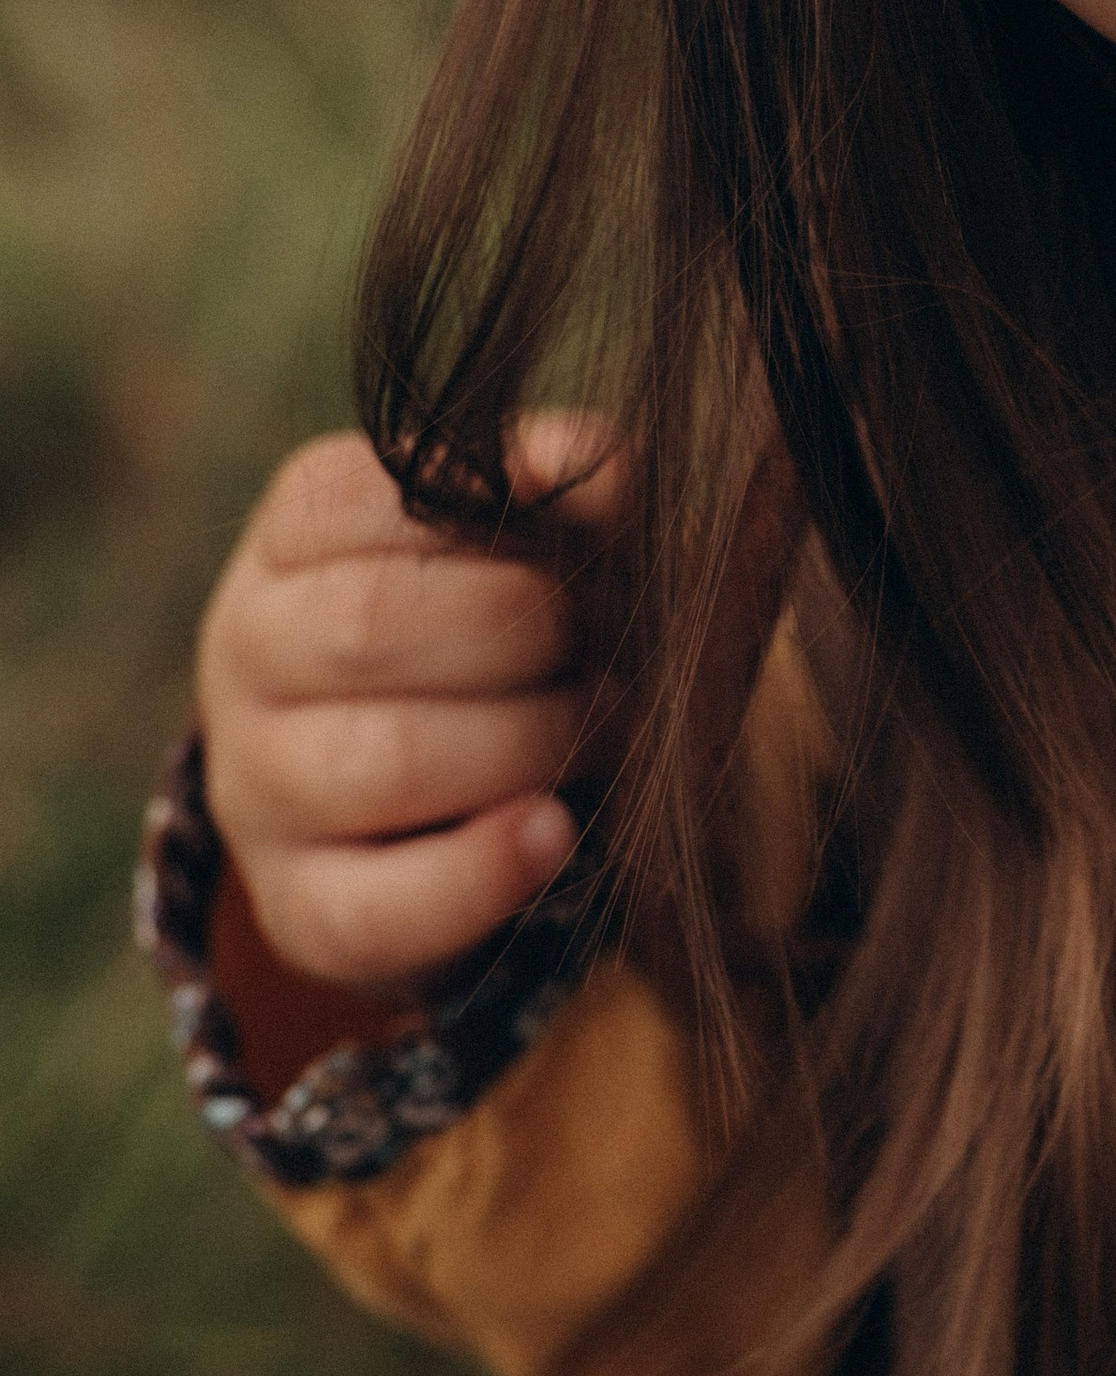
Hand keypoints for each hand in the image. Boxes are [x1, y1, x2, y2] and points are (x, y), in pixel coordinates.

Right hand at [196, 415, 623, 995]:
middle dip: (525, 629)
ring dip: (526, 740)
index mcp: (290, 536)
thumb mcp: (520, 534)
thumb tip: (604, 466)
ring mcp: (256, 789)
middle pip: (370, 625)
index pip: (357, 497)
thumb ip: (565, 485)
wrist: (434, 789)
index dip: (493, 506)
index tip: (593, 522)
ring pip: (379, 763)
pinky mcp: (297, 909)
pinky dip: (482, 872)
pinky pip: (375, 908)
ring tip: (608, 723)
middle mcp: (246, 654)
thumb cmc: (491, 618)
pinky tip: (555, 832)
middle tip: (607, 640)